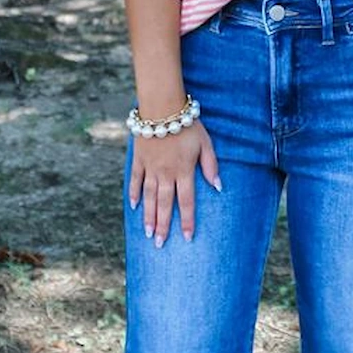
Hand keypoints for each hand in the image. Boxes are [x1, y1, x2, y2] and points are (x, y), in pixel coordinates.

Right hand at [128, 122, 220, 245]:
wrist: (162, 107)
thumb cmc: (188, 124)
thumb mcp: (206, 143)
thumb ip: (211, 166)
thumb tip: (219, 187)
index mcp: (184, 171)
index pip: (186, 201)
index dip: (186, 220)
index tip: (186, 237)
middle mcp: (166, 173)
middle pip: (165, 204)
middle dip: (163, 226)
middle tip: (159, 245)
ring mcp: (150, 167)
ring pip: (149, 197)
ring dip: (148, 216)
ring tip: (148, 233)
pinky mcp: (139, 159)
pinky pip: (135, 180)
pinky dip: (133, 194)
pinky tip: (134, 207)